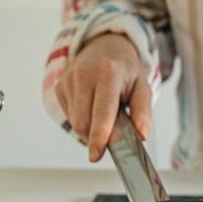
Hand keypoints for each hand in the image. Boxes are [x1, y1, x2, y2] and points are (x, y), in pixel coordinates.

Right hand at [54, 33, 151, 161]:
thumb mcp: (142, 87)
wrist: (104, 47)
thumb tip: (142, 135)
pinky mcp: (59, 86)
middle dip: (96, 136)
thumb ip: (143, 112)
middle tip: (111, 130)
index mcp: (109, 73)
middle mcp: (84, 74)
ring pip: (75, 122)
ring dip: (89, 127)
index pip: (102, 111)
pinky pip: (69, 116)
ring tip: (102, 112)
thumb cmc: (125, 71)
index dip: (99, 135)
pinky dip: (81, 118)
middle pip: (84, 122)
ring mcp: (68, 79)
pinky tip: (90, 105)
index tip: (96, 155)